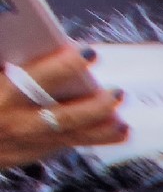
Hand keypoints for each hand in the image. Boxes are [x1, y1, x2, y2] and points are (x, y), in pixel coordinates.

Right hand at [0, 51, 125, 167]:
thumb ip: (6, 60)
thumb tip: (19, 39)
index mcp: (1, 96)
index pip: (36, 80)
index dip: (64, 66)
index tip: (86, 52)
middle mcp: (16, 123)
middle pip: (63, 116)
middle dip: (94, 105)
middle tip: (116, 92)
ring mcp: (27, 142)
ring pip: (71, 136)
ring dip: (102, 127)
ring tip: (122, 117)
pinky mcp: (33, 153)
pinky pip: (68, 144)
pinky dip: (94, 137)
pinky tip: (115, 129)